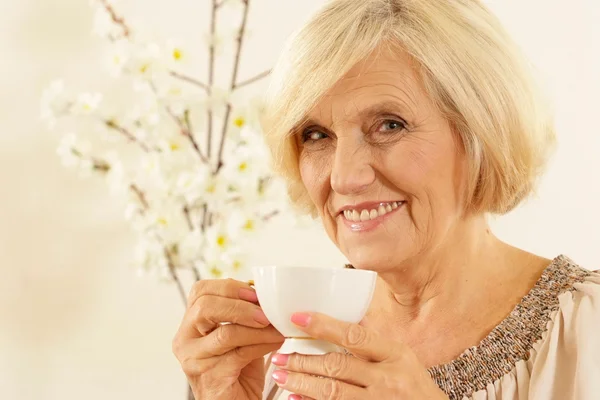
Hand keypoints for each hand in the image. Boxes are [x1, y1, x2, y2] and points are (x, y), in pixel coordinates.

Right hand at [172, 279, 283, 399]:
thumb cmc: (238, 371)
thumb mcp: (239, 336)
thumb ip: (245, 316)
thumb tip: (268, 295)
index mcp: (190, 324)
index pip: (200, 291)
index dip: (229, 287)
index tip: (255, 292)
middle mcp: (185, 340)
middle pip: (205, 306)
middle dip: (240, 304)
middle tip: (265, 311)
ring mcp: (194, 359)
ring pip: (226, 332)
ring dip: (257, 328)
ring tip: (276, 327)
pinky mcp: (210, 376)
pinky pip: (239, 353)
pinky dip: (262, 344)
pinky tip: (276, 342)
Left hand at [269, 312, 447, 399]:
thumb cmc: (415, 387)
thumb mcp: (402, 357)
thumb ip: (372, 342)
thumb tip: (338, 320)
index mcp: (394, 354)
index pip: (355, 335)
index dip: (323, 325)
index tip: (298, 318)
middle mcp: (387, 378)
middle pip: (337, 366)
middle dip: (303, 361)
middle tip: (280, 356)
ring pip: (331, 391)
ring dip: (301, 383)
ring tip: (280, 376)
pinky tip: (296, 398)